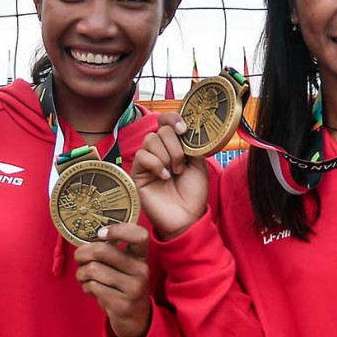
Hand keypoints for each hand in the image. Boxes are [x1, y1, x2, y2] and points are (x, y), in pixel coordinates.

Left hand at [74, 223, 152, 336]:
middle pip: (103, 251)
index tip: (101, 233)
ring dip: (81, 273)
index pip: (139, 235)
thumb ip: (112, 252)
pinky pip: (93, 287)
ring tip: (84, 277)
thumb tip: (84, 241)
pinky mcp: (122, 304)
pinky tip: (91, 289)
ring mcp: (133, 288)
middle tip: (78, 258)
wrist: (136, 319)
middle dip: (82, 253)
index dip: (119, 229)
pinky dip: (86, 287)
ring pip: (93, 270)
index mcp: (141, 257)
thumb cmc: (123, 286)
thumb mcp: (126, 267)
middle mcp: (141, 270)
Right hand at [131, 112, 208, 239]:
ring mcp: (147, 161)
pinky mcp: (137, 173)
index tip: (184, 130)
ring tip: (174, 172)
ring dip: (167, 156)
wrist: (187, 217)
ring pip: (150, 140)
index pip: (166, 121)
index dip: (173, 119)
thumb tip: (184, 129)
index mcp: (173, 145)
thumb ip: (190, 144)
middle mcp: (159, 150)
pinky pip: (142, 156)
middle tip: (181, 165)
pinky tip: (164, 177)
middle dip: (175, 146)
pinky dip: (156, 164)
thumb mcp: (199, 164)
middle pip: (160, 130)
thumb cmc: (193, 193)